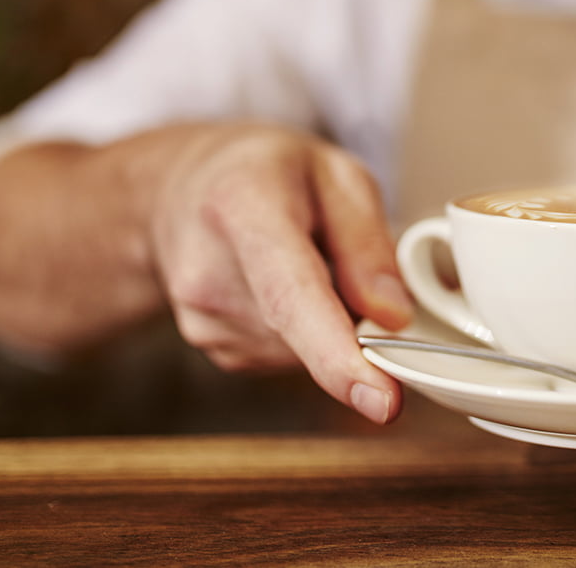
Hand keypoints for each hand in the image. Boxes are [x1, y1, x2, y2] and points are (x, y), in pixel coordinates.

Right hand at [148, 124, 410, 423]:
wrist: (181, 188)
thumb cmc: (267, 173)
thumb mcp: (336, 174)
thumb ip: (369, 242)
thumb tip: (394, 317)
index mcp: (243, 208)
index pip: (292, 296)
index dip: (338, 356)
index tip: (383, 402)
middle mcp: (208, 271)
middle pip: (308, 331)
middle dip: (352, 315)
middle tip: (341, 255)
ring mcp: (203, 318)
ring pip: (306, 351)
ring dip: (328, 321)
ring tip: (300, 259)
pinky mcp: (213, 348)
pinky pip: (290, 357)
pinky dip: (306, 332)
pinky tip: (282, 287)